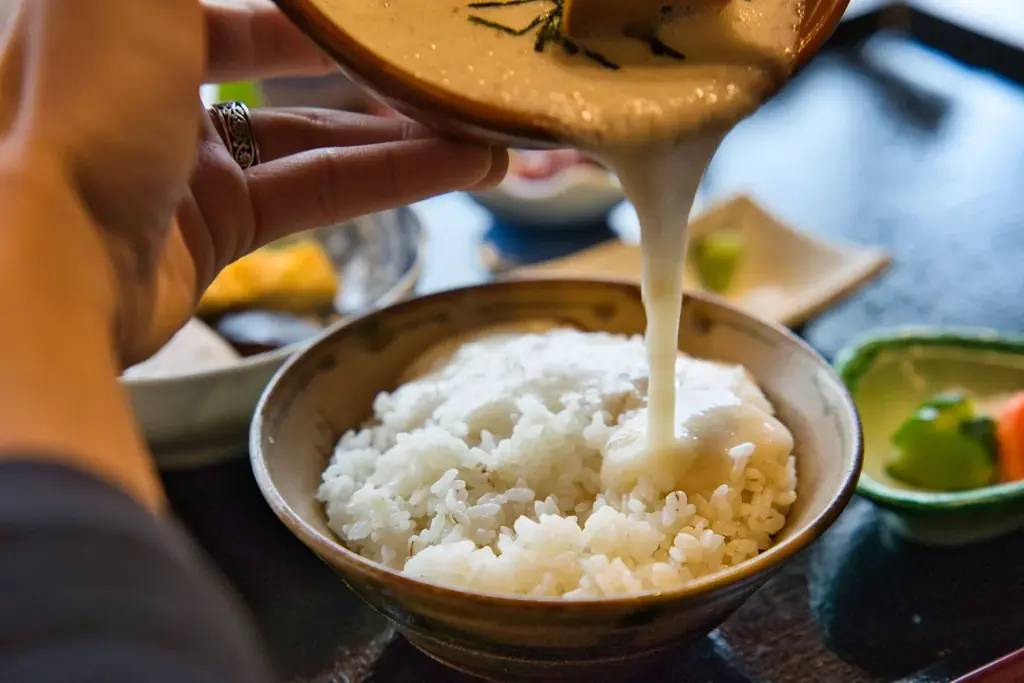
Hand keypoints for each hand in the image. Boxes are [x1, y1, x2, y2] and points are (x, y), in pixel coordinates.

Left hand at [0, 0, 506, 366]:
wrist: (47, 273)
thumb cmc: (78, 104)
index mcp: (119, 11)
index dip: (311, 0)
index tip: (382, 2)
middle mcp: (141, 77)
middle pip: (273, 49)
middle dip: (363, 50)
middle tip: (439, 51)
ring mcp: (179, 159)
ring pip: (307, 129)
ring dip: (398, 123)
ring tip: (482, 117)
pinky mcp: (214, 230)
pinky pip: (314, 191)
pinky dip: (387, 179)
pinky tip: (462, 165)